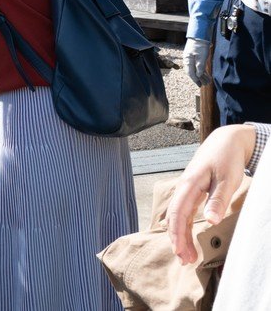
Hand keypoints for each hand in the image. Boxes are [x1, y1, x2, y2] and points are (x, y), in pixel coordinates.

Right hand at [167, 124, 255, 263]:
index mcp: (189, 184)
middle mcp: (183, 187)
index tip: (181, 252)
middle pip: (174, 217)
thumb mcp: (227, 179)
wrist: (226, 140)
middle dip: (177, 239)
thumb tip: (209, 221)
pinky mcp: (192, 189)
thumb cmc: (227, 158)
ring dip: (179, 234)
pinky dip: (182, 225)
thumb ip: (217, 200)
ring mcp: (186, 188)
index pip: (177, 213)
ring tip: (186, 253)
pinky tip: (186, 234)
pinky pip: (182, 210)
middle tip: (185, 261)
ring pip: (177, 214)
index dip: (177, 234)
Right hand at [183, 37, 212, 86]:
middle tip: (204, 84)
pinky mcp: (195, 56)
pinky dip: (201, 70)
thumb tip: (199, 76)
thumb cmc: (200, 46)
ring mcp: (191, 58)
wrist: (200, 36)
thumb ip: (200, 67)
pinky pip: (197, 65)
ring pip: (195, 69)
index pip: (190, 73)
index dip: (195, 80)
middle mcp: (188, 60)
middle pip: (192, 72)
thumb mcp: (201, 57)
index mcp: (188, 61)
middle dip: (198, 79)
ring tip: (207, 80)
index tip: (200, 85)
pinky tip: (205, 73)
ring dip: (201, 75)